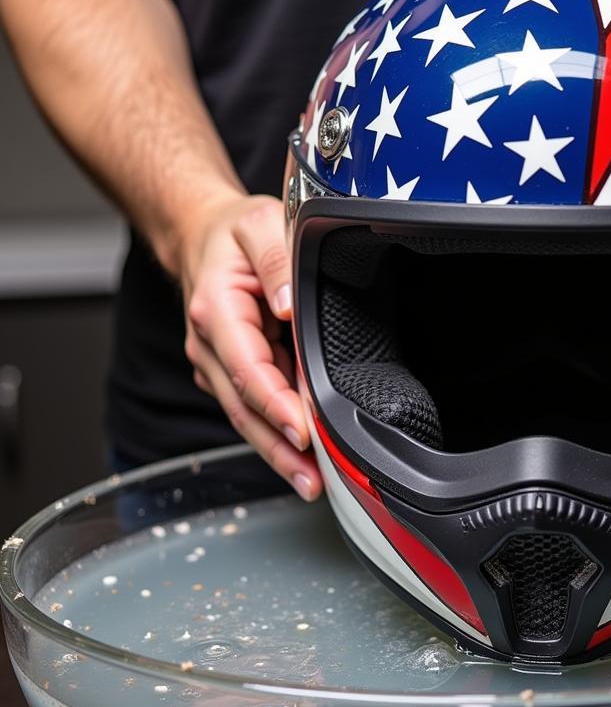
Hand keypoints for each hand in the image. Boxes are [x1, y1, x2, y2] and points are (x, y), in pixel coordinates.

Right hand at [181, 194, 322, 500]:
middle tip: (312, 480)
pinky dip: (276, 435)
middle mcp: (209, 346)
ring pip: (245, 418)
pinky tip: (303, 459)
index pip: (246, 369)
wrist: (202, 236)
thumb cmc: (234, 233)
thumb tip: (287, 303)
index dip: (275, 404)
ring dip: (277, 452)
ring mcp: (217, 365)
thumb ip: (277, 258)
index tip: (302, 429)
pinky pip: (252, 410)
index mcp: (216, 311)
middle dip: (277, 448)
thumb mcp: (261, 223)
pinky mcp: (230, 374)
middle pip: (243, 408)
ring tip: (311, 483)